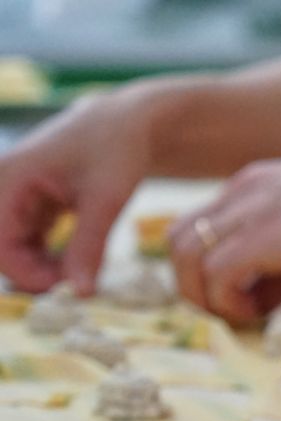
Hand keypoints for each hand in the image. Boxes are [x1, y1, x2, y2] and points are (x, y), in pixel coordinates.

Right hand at [0, 88, 153, 295]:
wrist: (127, 124)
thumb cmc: (116, 151)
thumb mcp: (106, 201)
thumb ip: (90, 247)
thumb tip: (81, 295)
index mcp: (9, 177)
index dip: (25, 273)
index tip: (64, 287)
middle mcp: (5, 186)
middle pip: (2, 248)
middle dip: (33, 273)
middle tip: (77, 282)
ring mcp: (17, 196)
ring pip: (15, 248)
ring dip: (42, 268)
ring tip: (80, 271)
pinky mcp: (33, 206)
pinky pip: (29, 242)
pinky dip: (49, 259)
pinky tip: (76, 264)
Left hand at [169, 150, 280, 324]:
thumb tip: (261, 303)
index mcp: (252, 186)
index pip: (198, 228)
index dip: (209, 270)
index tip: (243, 296)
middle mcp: (241, 192)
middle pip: (175, 241)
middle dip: (193, 285)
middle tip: (231, 311)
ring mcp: (249, 211)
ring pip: (184, 257)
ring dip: (205, 297)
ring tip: (242, 314)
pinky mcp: (264, 236)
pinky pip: (215, 275)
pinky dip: (227, 302)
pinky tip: (257, 310)